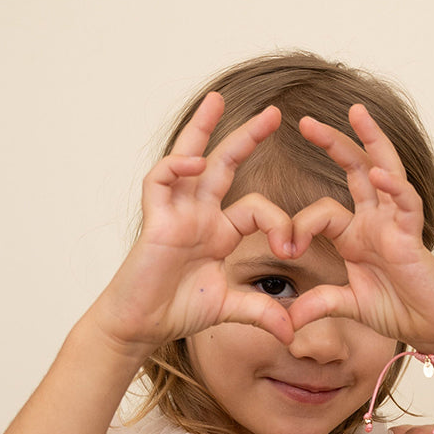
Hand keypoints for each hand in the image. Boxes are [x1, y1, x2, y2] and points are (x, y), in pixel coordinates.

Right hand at [96, 93, 296, 350]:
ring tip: (217, 100)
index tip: (291, 248)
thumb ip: (262, 313)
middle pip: (224, 164)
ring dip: (202, 129)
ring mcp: (175, 212)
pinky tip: (195, 161)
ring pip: (188, 158)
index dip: (279, 223)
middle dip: (247, 137)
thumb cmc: (177, 311)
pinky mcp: (153, 218)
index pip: (257, 209)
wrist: (140, 326)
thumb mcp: (230, 308)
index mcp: (220, 231)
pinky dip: (176, 166)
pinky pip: (160, 180)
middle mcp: (199, 214)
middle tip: (275, 112)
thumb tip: (293, 332)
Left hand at [284, 105, 433, 350]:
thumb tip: (288, 322)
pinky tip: (379, 173)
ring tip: (357, 112)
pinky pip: (406, 204)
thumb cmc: (400, 310)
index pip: (321, 211)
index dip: (299, 226)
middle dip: (333, 142)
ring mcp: (395, 223)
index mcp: (356, 234)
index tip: (286, 249)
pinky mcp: (413, 236)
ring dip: (371, 140)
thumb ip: (319, 305)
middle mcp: (376, 220)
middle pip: (355, 168)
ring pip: (385, 170)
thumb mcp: (350, 305)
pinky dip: (394, 187)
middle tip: (305, 121)